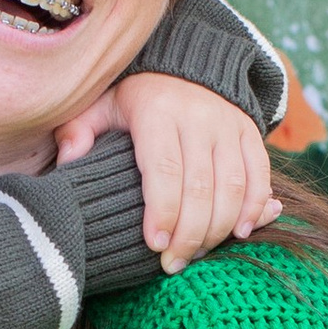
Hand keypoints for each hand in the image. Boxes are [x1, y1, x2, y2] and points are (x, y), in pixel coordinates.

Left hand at [78, 72, 280, 272]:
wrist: (185, 65)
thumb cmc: (134, 99)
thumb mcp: (101, 105)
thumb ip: (79, 131)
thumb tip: (68, 161)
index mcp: (157, 112)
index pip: (164, 170)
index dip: (163, 212)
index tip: (155, 246)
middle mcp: (198, 117)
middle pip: (200, 187)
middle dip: (189, 234)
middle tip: (174, 264)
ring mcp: (228, 125)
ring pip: (233, 186)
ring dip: (219, 228)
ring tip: (198, 255)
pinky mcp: (250, 133)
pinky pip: (259, 175)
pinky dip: (253, 208)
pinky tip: (237, 233)